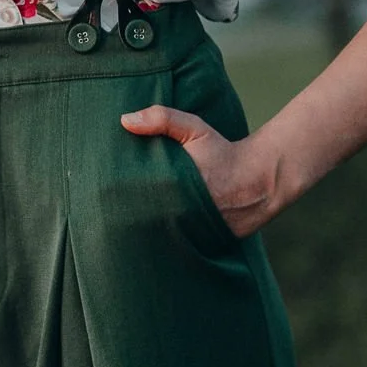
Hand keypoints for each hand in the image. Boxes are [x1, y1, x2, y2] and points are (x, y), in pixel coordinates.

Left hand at [119, 103, 283, 237]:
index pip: (135, 199)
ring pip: (160, 238)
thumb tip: (125, 121)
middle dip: (129, 218)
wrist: (261, 180)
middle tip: (108, 216)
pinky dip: (168, 244)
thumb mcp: (194, 129)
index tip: (105, 194)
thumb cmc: (222, 152)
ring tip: (126, 233)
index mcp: (174, 187)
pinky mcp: (206, 245)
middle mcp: (183, 214)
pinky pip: (179, 247)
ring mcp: (194, 233)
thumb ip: (161, 119)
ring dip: (147, 234)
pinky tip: (154, 241)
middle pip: (143, 222)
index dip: (119, 199)